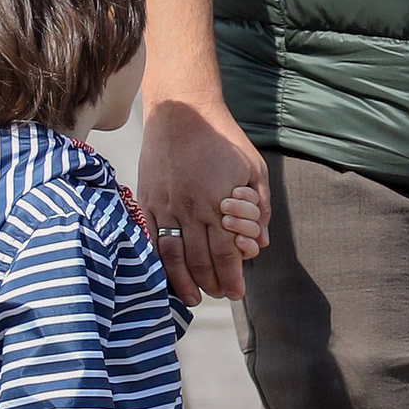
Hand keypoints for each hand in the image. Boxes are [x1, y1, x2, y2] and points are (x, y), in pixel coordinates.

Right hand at [137, 93, 269, 301]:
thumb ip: (261, 206)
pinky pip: (149, 238)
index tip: (237, 292)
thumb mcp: (253, 167)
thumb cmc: (223, 138)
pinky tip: (164, 275)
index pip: (225, 252)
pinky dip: (156, 260)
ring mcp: (165, 205)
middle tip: (219, 296)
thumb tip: (261, 242)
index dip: (232, 275)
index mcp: (219, 202)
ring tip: (194, 297)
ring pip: (173, 255)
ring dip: (183, 281)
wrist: (183, 111)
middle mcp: (191, 208)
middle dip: (211, 283)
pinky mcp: (146, 199)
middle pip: (200, 259)